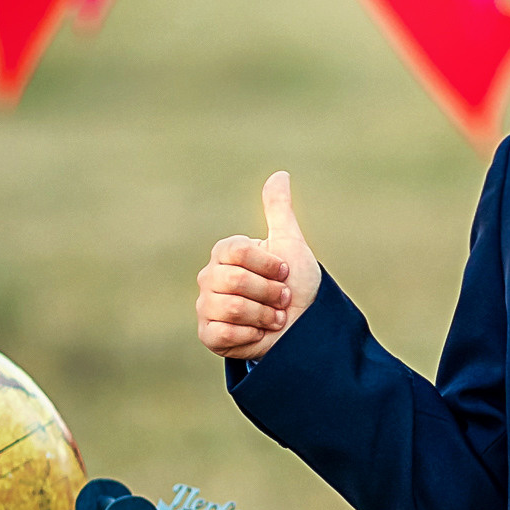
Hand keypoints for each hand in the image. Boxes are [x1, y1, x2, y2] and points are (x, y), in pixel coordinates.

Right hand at [196, 170, 322, 359]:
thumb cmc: (296, 284)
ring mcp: (206, 306)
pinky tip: (258, 333)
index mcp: (225, 254)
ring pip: (231, 307)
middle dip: (270, 292)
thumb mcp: (291, 244)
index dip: (269, 264)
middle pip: (234, 280)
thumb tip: (280, 174)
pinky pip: (223, 333)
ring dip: (264, 315)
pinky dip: (250, 335)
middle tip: (283, 299)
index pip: (237, 251)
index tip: (284, 272)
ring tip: (274, 317)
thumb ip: (280, 211)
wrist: (303, 325)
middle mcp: (209, 278)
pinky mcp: (208, 334)